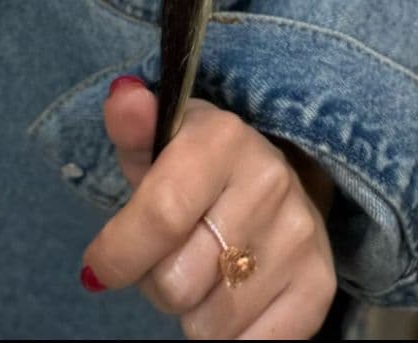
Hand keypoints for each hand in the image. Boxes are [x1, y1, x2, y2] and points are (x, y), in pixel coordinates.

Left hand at [79, 77, 336, 338]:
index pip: (161, 216)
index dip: (119, 254)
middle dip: (155, 281)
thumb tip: (122, 99)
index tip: (98, 267)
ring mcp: (299, 236)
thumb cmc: (195, 167)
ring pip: (209, 322)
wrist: (269, 183)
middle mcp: (270, 182)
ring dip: (192, 310)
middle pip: (177, 281)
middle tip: (166, 258)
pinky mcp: (318, 285)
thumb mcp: (158, 139)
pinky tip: (228, 302)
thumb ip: (132, 125)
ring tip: (201, 273)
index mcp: (223, 138)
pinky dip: (228, 337)